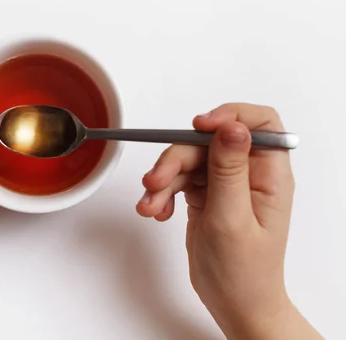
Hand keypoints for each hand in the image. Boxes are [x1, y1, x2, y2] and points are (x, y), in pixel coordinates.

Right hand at [136, 103, 321, 338]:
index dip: (229, 116)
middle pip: (208, 142)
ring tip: (151, 206)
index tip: (199, 126)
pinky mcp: (206, 196)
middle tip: (155, 182)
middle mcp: (248, 174)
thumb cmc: (243, 271)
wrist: (233, 303)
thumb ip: (228, 170)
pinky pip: (179, 180)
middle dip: (177, 159)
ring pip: (188, 161)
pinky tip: (158, 212)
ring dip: (163, 181)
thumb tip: (232, 127)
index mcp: (268, 175)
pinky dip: (163, 194)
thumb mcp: (231, 218)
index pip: (259, 124)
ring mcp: (226, 185)